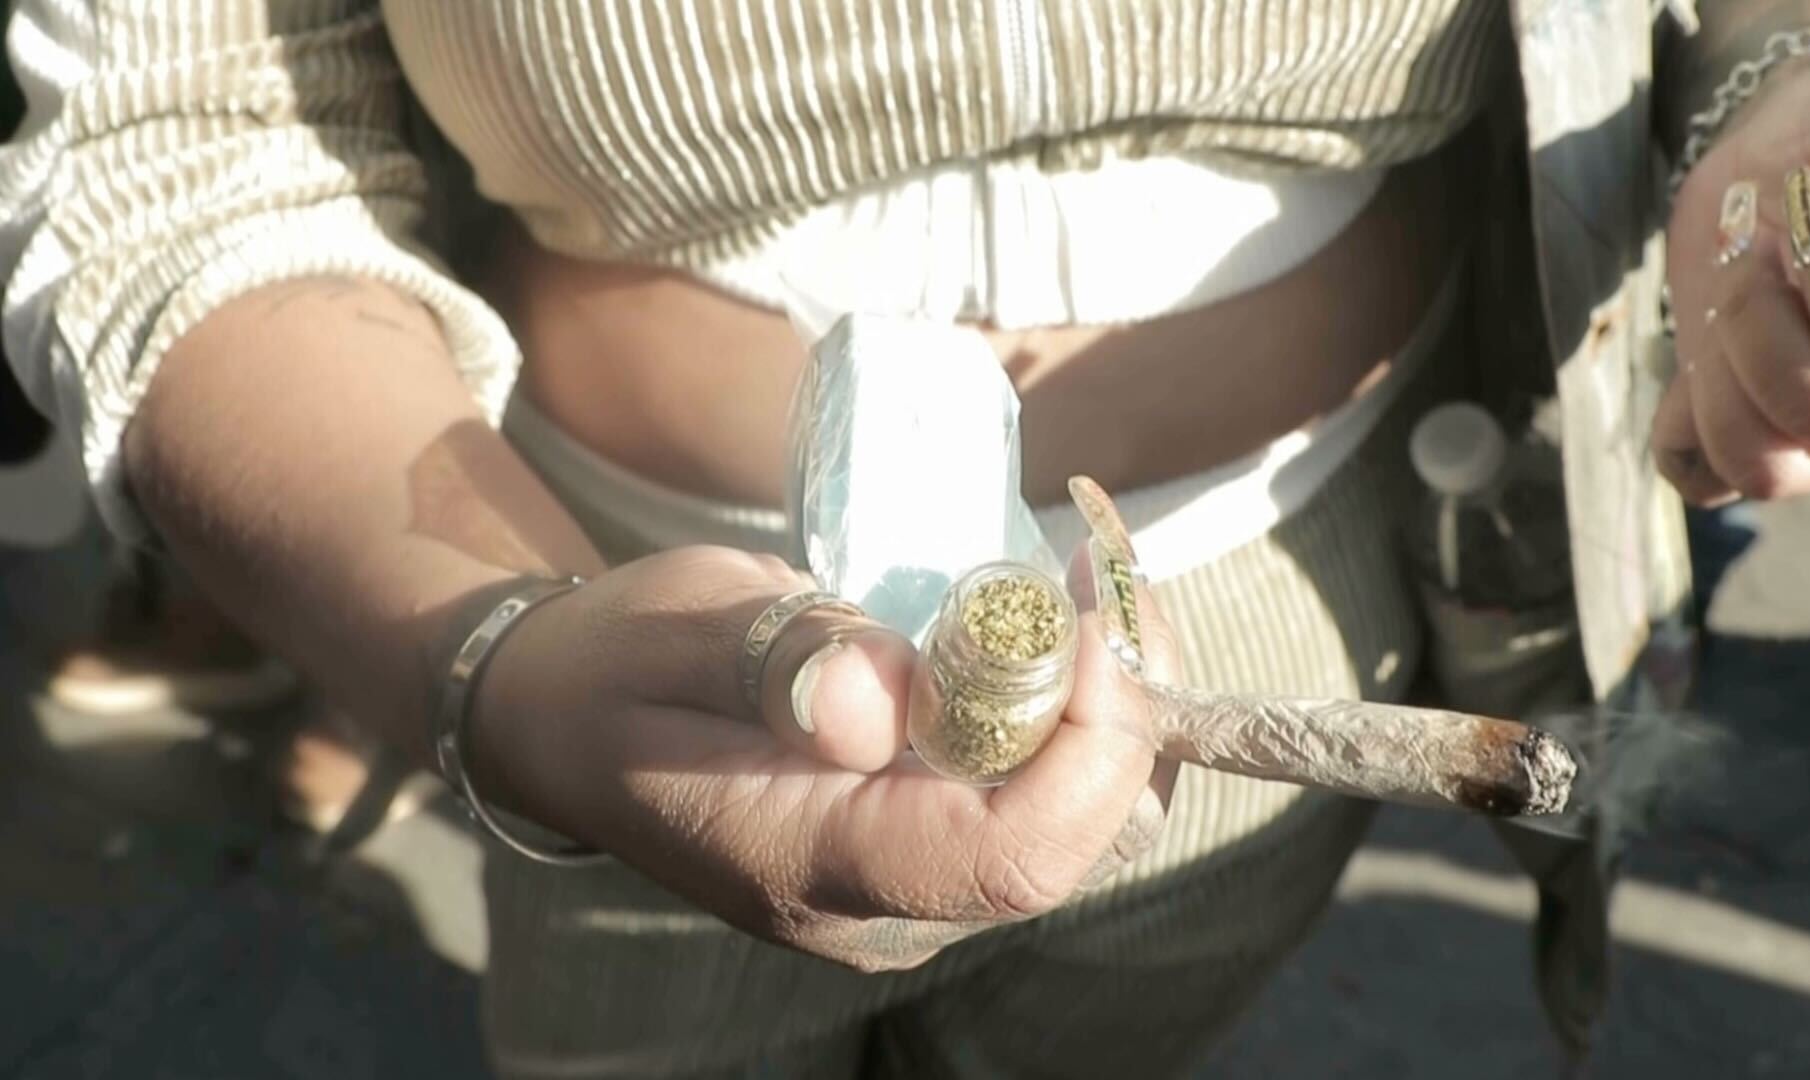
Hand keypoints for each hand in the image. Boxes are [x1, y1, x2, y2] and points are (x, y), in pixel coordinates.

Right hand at [469, 545, 1179, 971]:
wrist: (563, 719)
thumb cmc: (612, 668)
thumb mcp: (672, 636)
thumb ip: (776, 663)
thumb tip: (881, 703)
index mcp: (809, 866)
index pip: (1011, 856)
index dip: (1086, 741)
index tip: (1082, 612)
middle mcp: (882, 905)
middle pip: (1080, 842)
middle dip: (1127, 704)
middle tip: (1103, 566)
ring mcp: (913, 883)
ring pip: (1087, 824)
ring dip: (1121, 701)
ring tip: (1089, 582)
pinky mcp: (929, 840)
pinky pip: (1050, 796)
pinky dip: (1083, 709)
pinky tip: (1058, 623)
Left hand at [1660, 52, 1809, 503]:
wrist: (1797, 134)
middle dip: (1768, 315)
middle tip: (1758, 243)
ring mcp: (1807, 412)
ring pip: (1763, 466)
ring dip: (1722, 368)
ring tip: (1727, 295)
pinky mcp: (1733, 416)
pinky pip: (1704, 475)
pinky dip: (1683, 424)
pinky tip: (1701, 357)